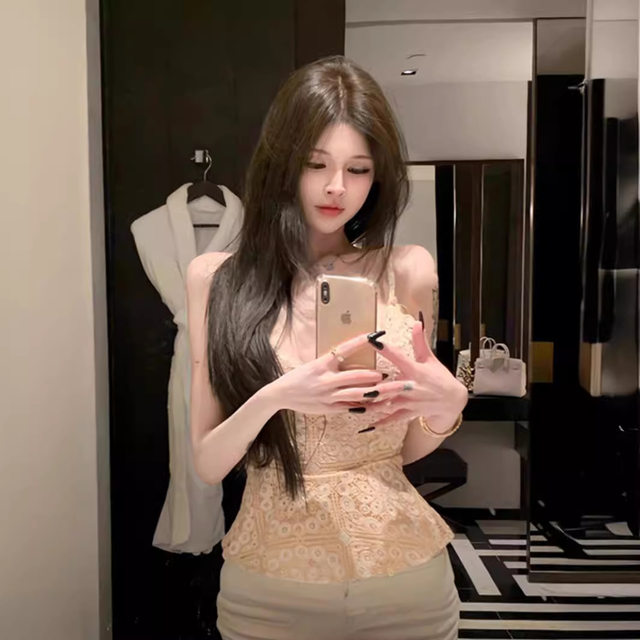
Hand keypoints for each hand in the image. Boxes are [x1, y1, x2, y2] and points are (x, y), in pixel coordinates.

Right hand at [271, 331, 401, 415]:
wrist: (281, 394)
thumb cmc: (298, 377)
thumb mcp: (313, 365)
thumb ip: (330, 363)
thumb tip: (349, 356)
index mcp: (321, 365)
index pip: (343, 350)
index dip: (359, 343)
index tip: (373, 335)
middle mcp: (326, 380)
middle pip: (354, 377)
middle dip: (372, 375)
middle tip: (386, 373)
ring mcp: (328, 396)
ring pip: (355, 395)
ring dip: (372, 392)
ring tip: (385, 390)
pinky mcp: (329, 408)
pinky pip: (349, 407)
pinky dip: (363, 406)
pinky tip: (375, 405)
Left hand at [364, 320, 467, 427]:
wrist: (452, 400)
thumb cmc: (439, 377)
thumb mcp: (430, 359)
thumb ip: (420, 341)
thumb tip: (417, 321)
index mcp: (415, 370)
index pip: (398, 357)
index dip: (386, 349)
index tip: (372, 341)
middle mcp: (411, 387)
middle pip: (389, 387)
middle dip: (373, 387)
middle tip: (354, 385)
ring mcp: (409, 402)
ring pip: (387, 404)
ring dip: (371, 406)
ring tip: (353, 406)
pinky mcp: (408, 413)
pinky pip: (392, 419)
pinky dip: (380, 423)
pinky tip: (366, 426)